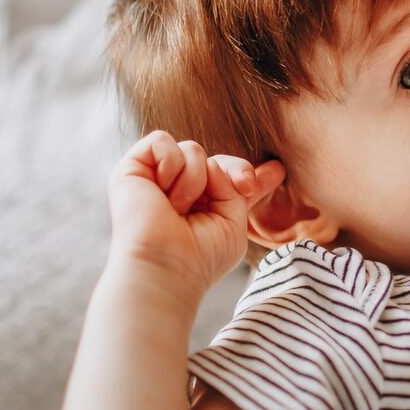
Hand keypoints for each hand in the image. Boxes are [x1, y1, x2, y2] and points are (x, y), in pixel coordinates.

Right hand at [107, 130, 285, 306]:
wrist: (166, 267)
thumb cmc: (200, 256)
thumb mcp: (233, 223)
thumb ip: (238, 190)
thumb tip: (249, 166)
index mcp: (201, 207)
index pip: (225, 180)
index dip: (245, 173)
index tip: (278, 171)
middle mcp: (178, 191)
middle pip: (214, 159)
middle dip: (234, 171)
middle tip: (242, 188)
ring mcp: (155, 179)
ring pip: (192, 149)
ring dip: (195, 180)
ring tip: (179, 210)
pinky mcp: (132, 169)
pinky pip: (161, 141)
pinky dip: (171, 164)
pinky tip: (164, 193)